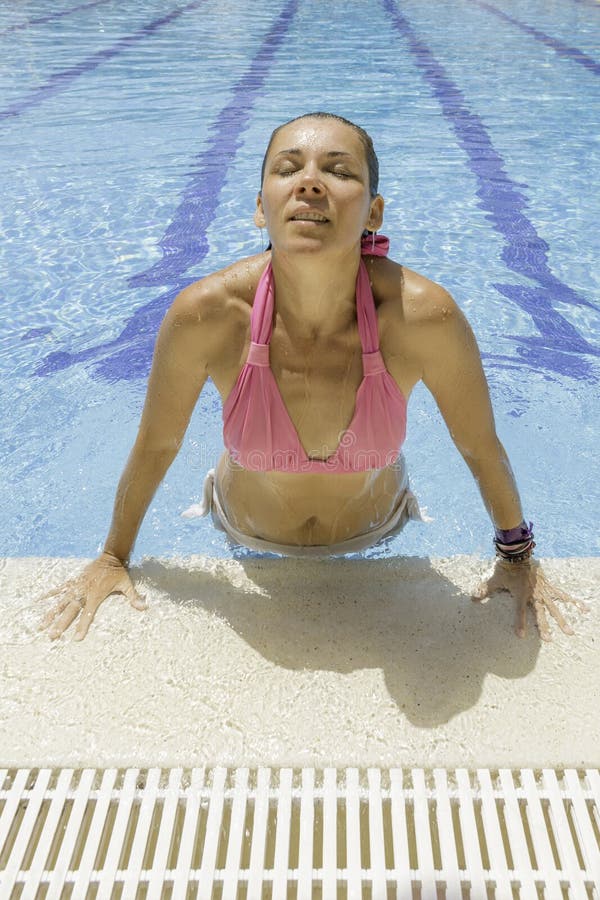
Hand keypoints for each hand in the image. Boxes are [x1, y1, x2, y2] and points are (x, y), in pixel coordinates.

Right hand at [39, 552, 146, 640]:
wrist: (110, 556)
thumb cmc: (119, 573)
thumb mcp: (127, 585)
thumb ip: (134, 597)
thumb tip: (144, 608)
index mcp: (96, 595)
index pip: (88, 614)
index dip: (82, 626)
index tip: (76, 638)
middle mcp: (83, 592)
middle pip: (70, 610)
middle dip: (61, 624)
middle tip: (52, 636)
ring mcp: (76, 586)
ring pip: (61, 602)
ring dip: (51, 614)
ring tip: (41, 626)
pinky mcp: (73, 581)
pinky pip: (59, 589)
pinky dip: (49, 595)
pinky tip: (38, 601)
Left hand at [472, 558, 588, 640]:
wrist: (517, 553)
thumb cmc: (505, 567)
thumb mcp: (494, 580)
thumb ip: (485, 590)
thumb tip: (472, 597)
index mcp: (520, 594)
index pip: (519, 612)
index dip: (520, 623)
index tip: (521, 636)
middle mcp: (533, 594)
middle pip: (540, 612)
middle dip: (544, 626)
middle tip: (548, 639)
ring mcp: (543, 590)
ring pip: (554, 607)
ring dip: (561, 619)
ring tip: (569, 632)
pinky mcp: (548, 585)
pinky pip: (562, 594)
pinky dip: (573, 601)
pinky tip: (583, 609)